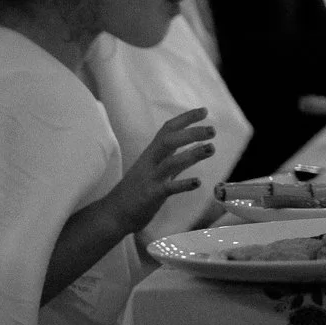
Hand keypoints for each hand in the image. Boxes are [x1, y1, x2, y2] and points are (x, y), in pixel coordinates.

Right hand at [110, 107, 213, 229]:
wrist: (113, 214)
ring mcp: (150, 178)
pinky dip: (183, 184)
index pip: (168, 130)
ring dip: (192, 154)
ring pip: (170, 162)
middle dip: (191, 133)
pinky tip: (198, 182)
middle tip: (212, 130)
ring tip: (211, 149)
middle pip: (169, 141)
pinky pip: (168, 188)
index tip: (204, 111)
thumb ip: (171, 157)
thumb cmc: (136, 190)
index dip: (185, 119)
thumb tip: (193, 145)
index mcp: (151, 153)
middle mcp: (150, 162)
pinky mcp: (151, 195)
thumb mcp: (153, 168)